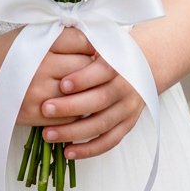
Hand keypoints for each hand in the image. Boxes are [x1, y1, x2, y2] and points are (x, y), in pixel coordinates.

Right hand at [0, 27, 91, 124]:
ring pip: (82, 94)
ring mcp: (40, 94)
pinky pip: (71, 116)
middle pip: (85, 67)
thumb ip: (55, 35)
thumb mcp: (26, 34)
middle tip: (95, 67)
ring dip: (88, 91)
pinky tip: (73, 103)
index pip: (81, 41)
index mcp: (40, 43)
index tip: (94, 48)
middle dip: (93, 67)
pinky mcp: (36, 115)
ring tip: (88, 86)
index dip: (92, 44)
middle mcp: (42, 68)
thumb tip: (90, 39)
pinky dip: (77, 110)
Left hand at [38, 28, 145, 160]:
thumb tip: (55, 38)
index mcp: (119, 63)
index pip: (102, 71)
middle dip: (71, 107)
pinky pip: (109, 142)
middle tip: (45, 109)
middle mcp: (127, 87)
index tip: (61, 84)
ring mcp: (128, 108)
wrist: (144, 63)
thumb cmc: (110, 52)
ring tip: (48, 135)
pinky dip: (89, 150)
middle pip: (100, 100)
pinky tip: (67, 152)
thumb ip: (82, 42)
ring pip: (102, 124)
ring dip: (74, 132)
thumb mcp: (101, 41)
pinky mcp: (127, 125)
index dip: (83, 78)